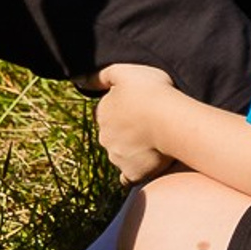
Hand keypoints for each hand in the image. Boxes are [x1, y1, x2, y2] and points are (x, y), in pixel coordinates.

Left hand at [93, 63, 182, 184]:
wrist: (171, 121)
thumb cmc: (151, 92)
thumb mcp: (124, 72)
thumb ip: (99, 76)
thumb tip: (78, 80)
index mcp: (102, 113)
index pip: (108, 112)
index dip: (125, 108)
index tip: (142, 106)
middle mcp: (104, 138)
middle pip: (113, 135)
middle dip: (127, 131)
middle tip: (150, 123)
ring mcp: (117, 158)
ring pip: (121, 155)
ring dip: (132, 150)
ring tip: (155, 142)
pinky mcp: (132, 173)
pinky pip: (129, 177)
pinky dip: (135, 171)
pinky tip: (147, 165)